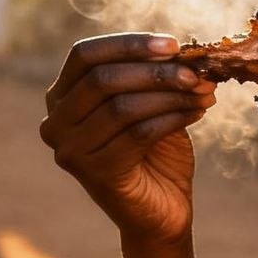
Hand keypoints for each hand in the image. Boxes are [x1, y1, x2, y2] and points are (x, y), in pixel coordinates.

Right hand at [39, 34, 213, 244]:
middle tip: (195, 72)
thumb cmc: (155, 153)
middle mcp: (54, 124)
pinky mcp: (95, 174)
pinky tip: (197, 113)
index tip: (172, 44)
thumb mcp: (148, 104)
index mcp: (60, 98)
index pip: (84, 55)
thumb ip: (150, 76)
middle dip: (155, 71)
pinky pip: (138, 133)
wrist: (161, 212)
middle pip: (102, 79)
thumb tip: (176, 49)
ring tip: (203, 92)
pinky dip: (173, 117)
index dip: (128, 44)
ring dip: (170, 95)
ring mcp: (70, 152)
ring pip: (122, 106)